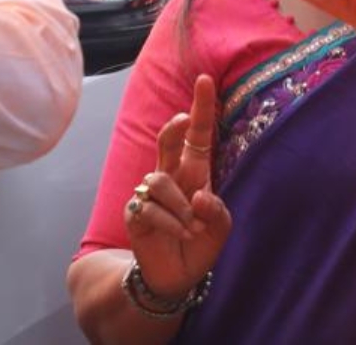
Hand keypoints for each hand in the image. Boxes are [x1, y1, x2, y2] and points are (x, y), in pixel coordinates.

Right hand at [124, 75, 231, 300]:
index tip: (204, 79)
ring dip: (180, 206)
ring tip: (193, 227)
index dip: (201, 107)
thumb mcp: (220, 228)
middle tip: (184, 118)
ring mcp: (150, 193)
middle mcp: (171, 176)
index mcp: (195, 172)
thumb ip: (216, 211)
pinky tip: (181, 235)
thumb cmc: (200, 244)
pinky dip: (171, 223)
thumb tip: (199, 195)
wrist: (176, 277)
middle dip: (174, 125)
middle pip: (167, 140)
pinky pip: (150, 207)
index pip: (198, 134)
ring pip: (160, 180)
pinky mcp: (135, 212)